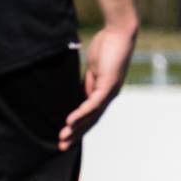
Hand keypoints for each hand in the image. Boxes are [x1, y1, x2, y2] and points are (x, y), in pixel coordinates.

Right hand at [61, 21, 137, 148]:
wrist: (119, 33)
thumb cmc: (106, 47)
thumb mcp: (92, 70)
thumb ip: (86, 84)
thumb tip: (76, 96)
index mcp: (104, 93)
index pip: (91, 116)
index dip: (78, 127)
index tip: (65, 137)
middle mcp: (109, 96)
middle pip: (91, 120)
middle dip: (76, 134)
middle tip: (61, 147)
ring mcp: (110, 91)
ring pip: (92, 116)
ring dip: (76, 128)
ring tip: (62, 138)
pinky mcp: (109, 85)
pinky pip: (94, 103)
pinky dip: (82, 113)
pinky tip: (70, 121)